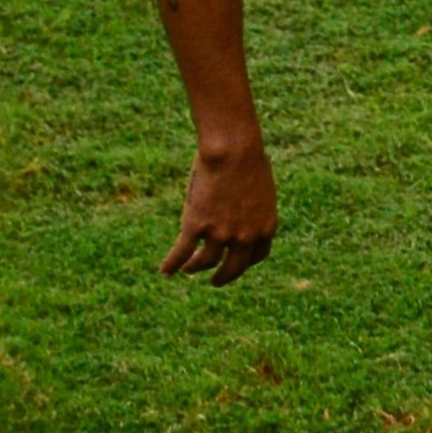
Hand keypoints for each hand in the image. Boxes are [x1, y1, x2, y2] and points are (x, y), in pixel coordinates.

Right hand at [161, 142, 277, 286]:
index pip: (256, 256)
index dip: (244, 262)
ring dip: (195, 268)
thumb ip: (253, 205)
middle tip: (216, 281)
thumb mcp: (260, 188)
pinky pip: (181, 252)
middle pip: (233, 268)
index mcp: (265, 227)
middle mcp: (244, 237)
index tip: (236, 263)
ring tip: (189, 270)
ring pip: (205, 262)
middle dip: (223, 277)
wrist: (233, 151)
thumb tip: (245, 207)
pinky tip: (166, 271)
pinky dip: (172, 264)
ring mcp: (219, 234)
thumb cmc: (248, 159)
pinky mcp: (196, 227)